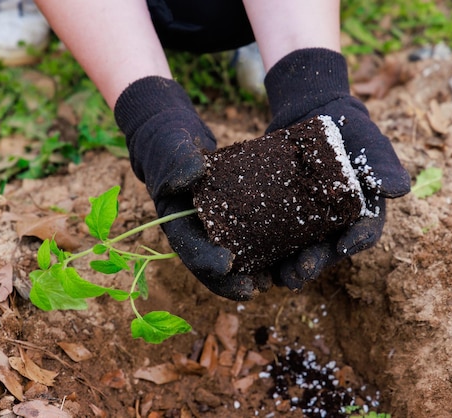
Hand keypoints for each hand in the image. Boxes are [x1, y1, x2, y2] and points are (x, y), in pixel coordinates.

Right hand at [115, 76, 270, 299]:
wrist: (177, 139)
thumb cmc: (169, 144)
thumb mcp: (170, 149)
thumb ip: (178, 162)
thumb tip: (194, 173)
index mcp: (176, 222)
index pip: (189, 248)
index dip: (206, 260)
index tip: (227, 265)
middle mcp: (195, 231)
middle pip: (212, 264)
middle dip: (232, 281)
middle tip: (255, 290)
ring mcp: (215, 227)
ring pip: (233, 258)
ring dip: (251, 274)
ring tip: (272, 283)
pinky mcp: (233, 218)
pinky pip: (248, 239)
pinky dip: (263, 252)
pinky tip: (283, 259)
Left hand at [264, 49, 410, 289]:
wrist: (314, 116)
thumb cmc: (350, 131)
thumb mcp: (369, 143)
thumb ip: (382, 164)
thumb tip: (397, 189)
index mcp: (364, 213)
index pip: (364, 232)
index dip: (355, 241)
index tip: (344, 246)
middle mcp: (337, 225)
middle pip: (328, 251)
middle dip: (316, 263)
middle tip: (302, 271)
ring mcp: (310, 224)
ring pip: (302, 252)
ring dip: (292, 268)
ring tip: (279, 277)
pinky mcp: (284, 217)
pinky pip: (277, 239)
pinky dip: (268, 253)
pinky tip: (255, 261)